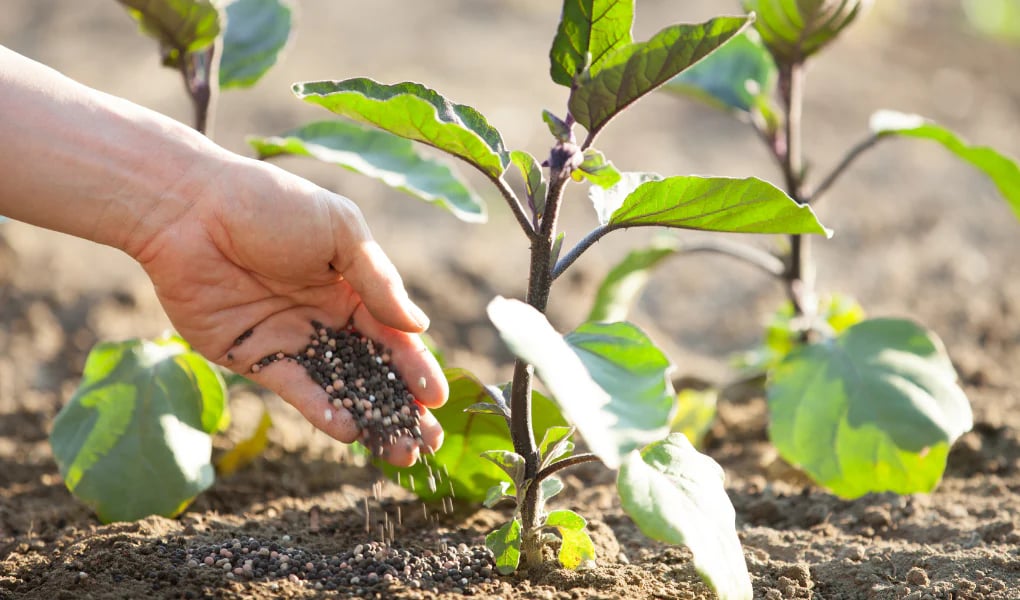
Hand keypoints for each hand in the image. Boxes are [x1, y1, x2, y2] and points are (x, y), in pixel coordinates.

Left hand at [132, 156, 447, 466]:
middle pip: (372, 370)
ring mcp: (292, 339)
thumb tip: (418, 326)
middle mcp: (326, 317)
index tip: (438, 398)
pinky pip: (296, 389)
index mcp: (352, 285)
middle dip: (402, 406)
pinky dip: (322, 411)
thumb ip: (379, 281)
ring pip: (339, 388)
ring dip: (370, 419)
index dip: (417, 367)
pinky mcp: (256, 357)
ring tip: (399, 452)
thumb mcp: (340, 230)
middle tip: (428, 442)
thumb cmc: (270, 205)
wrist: (189, 209)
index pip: (394, 335)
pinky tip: (349, 430)